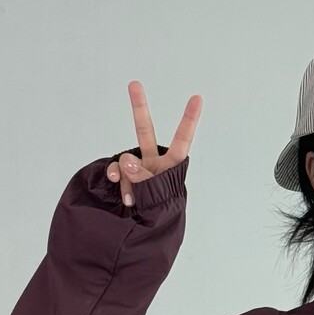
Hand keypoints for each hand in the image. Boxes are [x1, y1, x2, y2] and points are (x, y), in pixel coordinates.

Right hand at [106, 82, 202, 206]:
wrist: (141, 230)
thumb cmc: (157, 212)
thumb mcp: (156, 197)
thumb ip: (142, 179)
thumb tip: (125, 163)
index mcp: (171, 166)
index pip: (182, 140)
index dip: (189, 120)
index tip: (197, 98)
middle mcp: (153, 162)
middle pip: (144, 131)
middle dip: (138, 107)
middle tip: (134, 84)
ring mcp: (135, 167)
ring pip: (127, 162)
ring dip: (129, 180)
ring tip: (133, 199)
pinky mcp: (121, 174)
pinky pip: (115, 171)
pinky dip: (117, 180)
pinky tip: (121, 192)